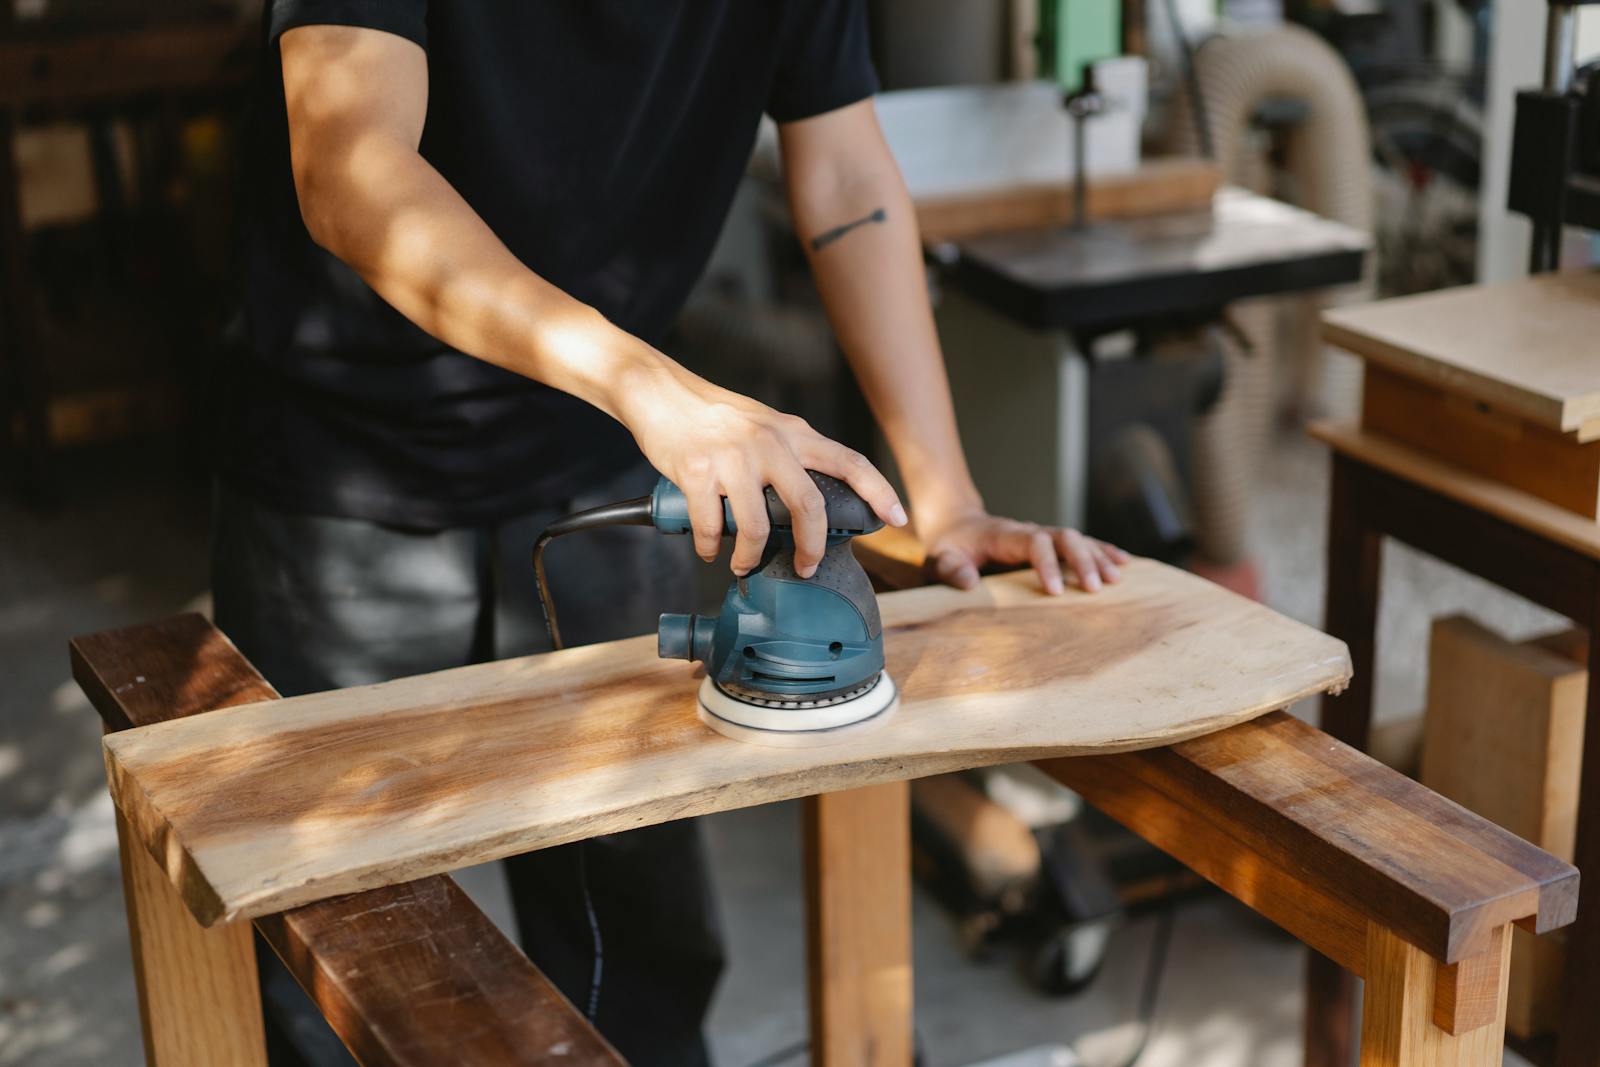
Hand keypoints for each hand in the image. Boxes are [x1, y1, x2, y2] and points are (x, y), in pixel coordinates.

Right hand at [615, 358, 906, 577]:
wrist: (659, 392)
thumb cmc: (713, 415)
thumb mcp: (764, 425)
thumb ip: (789, 455)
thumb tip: (808, 503)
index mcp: (793, 433)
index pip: (849, 461)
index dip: (879, 491)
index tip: (897, 518)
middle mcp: (770, 443)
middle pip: (808, 506)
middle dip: (811, 548)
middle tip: (806, 567)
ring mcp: (733, 458)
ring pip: (756, 526)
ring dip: (749, 557)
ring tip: (742, 564)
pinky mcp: (698, 472)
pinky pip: (711, 526)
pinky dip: (710, 547)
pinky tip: (709, 548)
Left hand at [919, 510, 1129, 594]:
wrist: (957, 526)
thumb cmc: (949, 546)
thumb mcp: (939, 558)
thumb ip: (950, 569)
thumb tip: (969, 583)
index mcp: (1005, 535)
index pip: (1033, 542)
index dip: (1047, 563)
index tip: (1054, 591)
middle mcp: (1029, 531)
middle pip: (1063, 537)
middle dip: (1082, 560)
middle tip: (1095, 588)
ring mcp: (1042, 535)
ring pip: (1077, 539)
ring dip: (1097, 557)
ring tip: (1115, 580)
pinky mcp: (1050, 543)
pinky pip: (1081, 543)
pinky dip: (1102, 551)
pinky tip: (1123, 563)